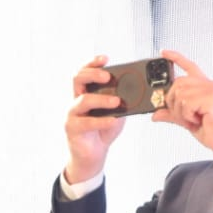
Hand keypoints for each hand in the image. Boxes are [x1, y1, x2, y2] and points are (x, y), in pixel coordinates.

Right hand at [64, 56, 126, 183]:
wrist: (93, 154)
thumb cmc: (103, 130)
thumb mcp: (117, 111)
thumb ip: (123, 101)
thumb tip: (140, 91)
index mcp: (86, 93)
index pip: (85, 72)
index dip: (92, 63)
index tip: (105, 59)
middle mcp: (76, 101)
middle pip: (77, 79)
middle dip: (93, 74)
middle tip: (107, 77)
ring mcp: (72, 115)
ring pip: (83, 100)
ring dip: (101, 99)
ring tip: (116, 102)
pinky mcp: (72, 129)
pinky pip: (87, 122)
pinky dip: (102, 121)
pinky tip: (112, 121)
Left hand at [153, 49, 212, 159]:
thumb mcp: (187, 121)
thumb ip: (172, 114)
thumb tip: (155, 114)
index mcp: (205, 87)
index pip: (190, 67)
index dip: (176, 58)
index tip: (163, 52)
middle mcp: (210, 84)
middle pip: (177, 83)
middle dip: (173, 102)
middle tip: (184, 115)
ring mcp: (212, 89)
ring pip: (179, 94)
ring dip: (181, 111)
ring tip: (195, 118)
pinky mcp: (212, 97)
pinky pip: (186, 103)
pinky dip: (187, 115)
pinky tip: (199, 119)